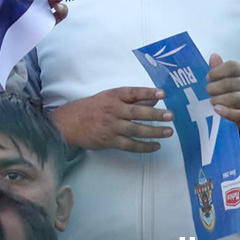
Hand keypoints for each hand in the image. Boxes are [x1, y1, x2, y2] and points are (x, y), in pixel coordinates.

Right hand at [51, 87, 172, 151]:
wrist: (69, 123)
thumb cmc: (91, 108)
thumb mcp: (108, 98)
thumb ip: (131, 100)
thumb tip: (152, 102)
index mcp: (113, 96)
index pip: (133, 93)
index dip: (148, 93)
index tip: (162, 94)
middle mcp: (113, 110)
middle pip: (137, 113)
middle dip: (155, 115)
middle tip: (170, 116)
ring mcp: (111, 126)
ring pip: (136, 130)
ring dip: (154, 131)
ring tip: (168, 132)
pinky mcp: (109, 140)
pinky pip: (130, 145)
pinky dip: (144, 146)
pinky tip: (155, 146)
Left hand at [207, 54, 239, 139]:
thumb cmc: (229, 87)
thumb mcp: (224, 76)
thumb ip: (218, 67)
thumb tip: (213, 56)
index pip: (232, 66)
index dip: (218, 71)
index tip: (208, 77)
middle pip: (230, 83)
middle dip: (215, 87)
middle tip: (208, 91)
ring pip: (235, 98)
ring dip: (219, 99)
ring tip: (211, 101)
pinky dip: (227, 112)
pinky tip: (217, 109)